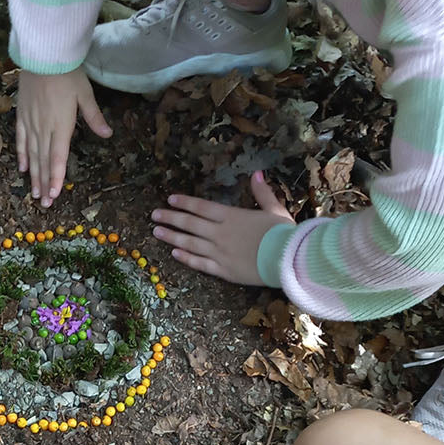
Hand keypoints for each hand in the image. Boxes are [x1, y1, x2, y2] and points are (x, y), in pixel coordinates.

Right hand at [16, 68, 111, 207]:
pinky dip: (21, 155)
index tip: (54, 195)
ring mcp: (31, 122)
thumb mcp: (85, 94)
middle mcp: (44, 128)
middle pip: (44, 161)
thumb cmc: (67, 73)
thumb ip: (94, 116)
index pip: (58, 157)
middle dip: (44, 183)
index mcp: (61, 125)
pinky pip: (20, 139)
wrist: (43, 55)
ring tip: (34, 193)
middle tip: (44, 204)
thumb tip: (107, 134)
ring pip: (31, 154)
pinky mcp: (22, 115)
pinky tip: (23, 168)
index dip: (55, 177)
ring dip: (33, 175)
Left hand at [151, 172, 293, 283]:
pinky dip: (186, 259)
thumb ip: (262, 192)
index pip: (201, 207)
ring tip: (157, 232)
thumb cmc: (284, 234)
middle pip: (190, 224)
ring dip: (172, 237)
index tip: (170, 199)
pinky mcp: (223, 271)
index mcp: (232, 216)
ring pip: (190, 244)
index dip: (184, 202)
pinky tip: (174, 254)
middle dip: (171, 218)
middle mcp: (221, 233)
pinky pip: (200, 264)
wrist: (289, 260)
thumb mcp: (275, 209)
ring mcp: (220, 253)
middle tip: (154, 215)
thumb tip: (257, 173)